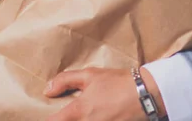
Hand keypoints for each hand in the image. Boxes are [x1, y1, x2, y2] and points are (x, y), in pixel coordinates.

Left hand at [44, 67, 166, 120]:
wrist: (144, 94)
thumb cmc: (116, 82)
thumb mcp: (90, 75)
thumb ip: (66, 80)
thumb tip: (47, 90)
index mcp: (79, 111)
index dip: (49, 119)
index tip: (47, 115)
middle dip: (65, 119)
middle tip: (71, 111)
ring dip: (82, 119)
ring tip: (86, 113)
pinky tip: (95, 115)